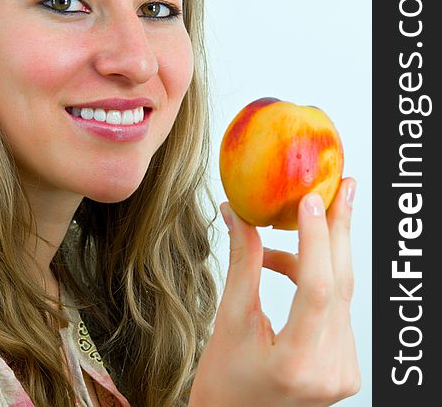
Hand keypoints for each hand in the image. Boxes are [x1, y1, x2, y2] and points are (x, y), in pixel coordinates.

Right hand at [189, 178, 360, 406]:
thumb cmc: (225, 385)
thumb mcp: (229, 322)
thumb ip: (243, 264)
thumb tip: (237, 214)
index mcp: (298, 362)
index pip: (318, 289)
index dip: (315, 238)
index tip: (310, 199)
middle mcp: (332, 368)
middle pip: (342, 283)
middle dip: (340, 229)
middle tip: (343, 186)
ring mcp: (344, 368)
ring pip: (340, 290)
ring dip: (317, 253)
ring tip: (291, 225)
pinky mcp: (346, 364)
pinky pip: (337, 306)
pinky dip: (318, 278)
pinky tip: (291, 265)